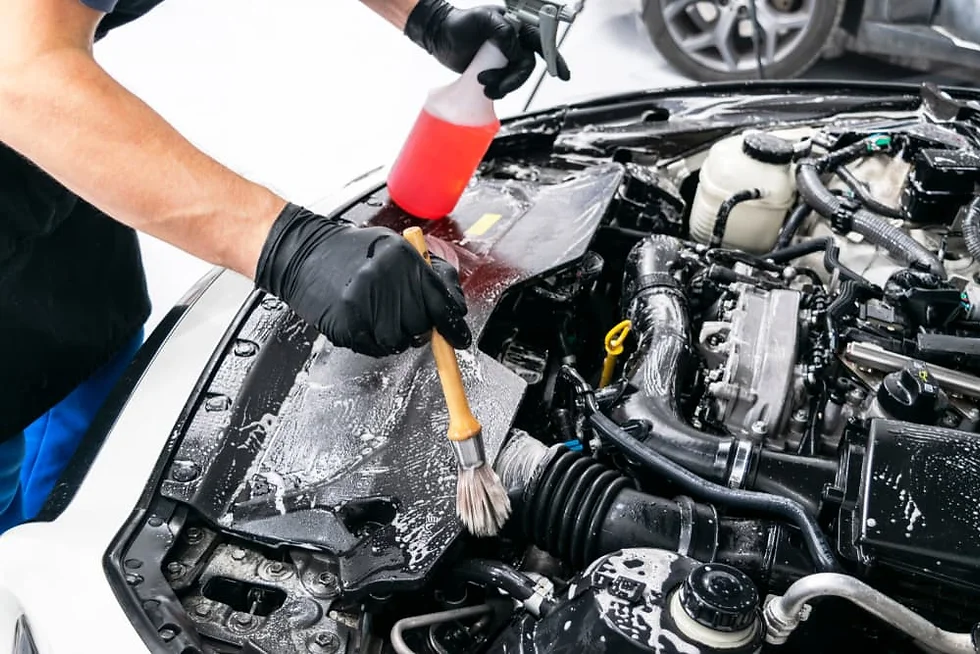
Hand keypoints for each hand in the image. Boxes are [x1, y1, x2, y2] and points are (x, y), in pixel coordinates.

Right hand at [255, 204, 471, 356]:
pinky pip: (375, 348)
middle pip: (422, 324)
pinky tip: (368, 324)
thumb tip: (454, 305)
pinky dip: (377, 343)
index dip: (452, 326)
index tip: (458, 339)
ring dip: (398, 337)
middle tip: (407, 318)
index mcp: (402, 258)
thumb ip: (428, 273)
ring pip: (400, 341)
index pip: (440, 301)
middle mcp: (385, 280)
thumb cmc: (352, 251)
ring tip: (383, 318)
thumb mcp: (396, 248)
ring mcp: (364, 303)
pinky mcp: (346, 323)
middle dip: (421, 328)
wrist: (303, 254)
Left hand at [405, 0, 570, 99]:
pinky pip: (504, 85)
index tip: (562, 75)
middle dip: (513, 79)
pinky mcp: (494, 71)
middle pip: (526, 67)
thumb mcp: (482, 20)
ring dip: (502, 86)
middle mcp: (514, 43)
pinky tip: (485, 89)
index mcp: (517, 27)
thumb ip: (503, 31)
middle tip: (493, 84)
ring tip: (484, 85)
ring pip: (515, 78)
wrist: (439, 36)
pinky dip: (497, 90)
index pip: (541, 42)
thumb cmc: (459, 23)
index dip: (554, 59)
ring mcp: (504, 58)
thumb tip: (516, 50)